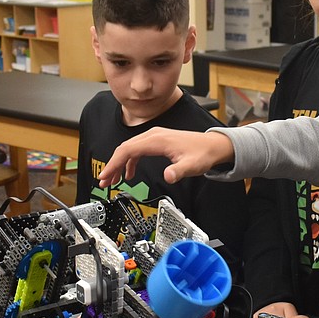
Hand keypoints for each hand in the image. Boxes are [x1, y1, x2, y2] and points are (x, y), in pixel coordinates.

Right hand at [97, 128, 234, 185]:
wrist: (213, 145)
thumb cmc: (203, 153)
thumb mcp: (192, 166)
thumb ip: (179, 171)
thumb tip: (168, 176)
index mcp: (157, 140)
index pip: (127, 150)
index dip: (114, 164)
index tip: (106, 176)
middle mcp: (153, 135)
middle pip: (124, 148)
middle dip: (112, 165)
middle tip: (104, 182)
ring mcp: (154, 137)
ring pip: (129, 149)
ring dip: (119, 164)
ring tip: (113, 180)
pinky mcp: (157, 142)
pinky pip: (137, 150)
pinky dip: (130, 162)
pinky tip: (129, 174)